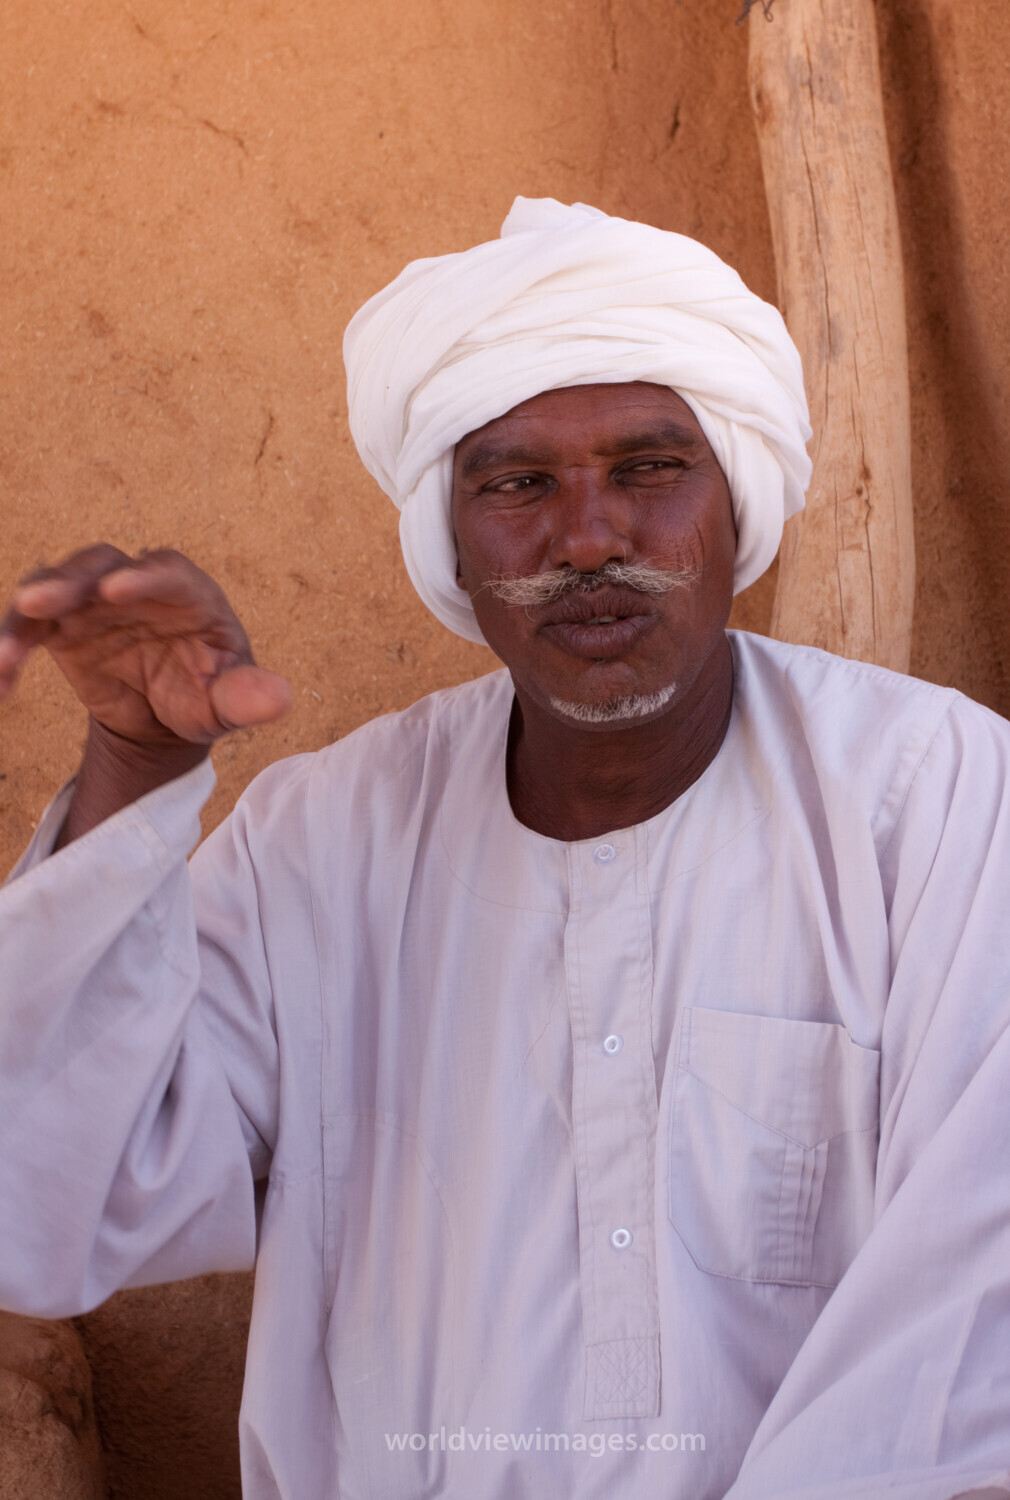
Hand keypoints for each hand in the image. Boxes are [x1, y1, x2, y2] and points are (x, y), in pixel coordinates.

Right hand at [0, 544, 291, 746]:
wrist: (167, 719)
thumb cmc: (207, 697)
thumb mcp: (228, 704)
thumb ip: (248, 698)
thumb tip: (279, 698)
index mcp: (189, 595)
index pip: (169, 572)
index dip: (144, 576)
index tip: (117, 590)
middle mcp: (138, 586)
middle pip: (100, 565)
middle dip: (70, 580)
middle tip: (41, 600)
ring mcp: (95, 602)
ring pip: (55, 588)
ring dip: (28, 612)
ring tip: (6, 651)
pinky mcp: (63, 626)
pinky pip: (29, 628)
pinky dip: (11, 649)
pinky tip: (1, 684)